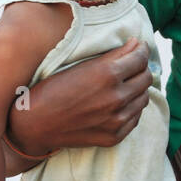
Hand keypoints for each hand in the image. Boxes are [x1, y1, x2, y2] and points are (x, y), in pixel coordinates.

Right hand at [6, 37, 151, 154]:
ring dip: (137, 89)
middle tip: (132, 65)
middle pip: (146, 78)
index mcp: (108, 75)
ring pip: (143, 99)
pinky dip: (131, 108)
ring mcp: (117, 120)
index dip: (142, 50)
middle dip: (141, 68)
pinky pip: (135, 118)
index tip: (139, 48)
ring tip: (125, 84)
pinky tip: (118, 103)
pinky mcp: (114, 136)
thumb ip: (113, 55)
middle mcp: (116, 98)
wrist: (34, 124)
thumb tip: (137, 44)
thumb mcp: (80, 65)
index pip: (140, 58)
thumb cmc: (52, 89)